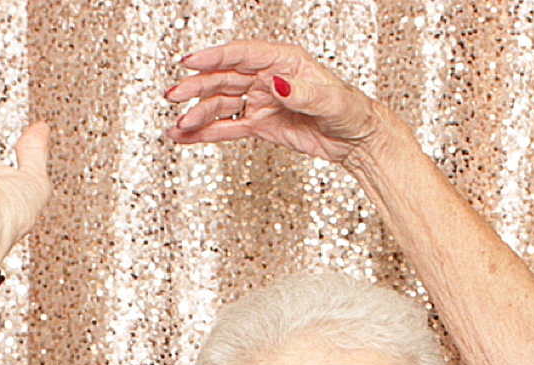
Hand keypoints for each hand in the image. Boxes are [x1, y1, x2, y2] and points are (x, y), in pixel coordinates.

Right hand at [165, 40, 387, 162]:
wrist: (359, 141)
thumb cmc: (352, 112)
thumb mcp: (331, 101)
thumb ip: (302, 93)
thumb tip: (276, 83)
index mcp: (284, 62)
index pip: (242, 54)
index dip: (214, 57)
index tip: (190, 61)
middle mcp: (268, 78)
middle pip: (224, 78)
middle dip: (197, 86)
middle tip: (174, 95)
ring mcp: (262, 101)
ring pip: (222, 104)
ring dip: (198, 113)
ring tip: (179, 125)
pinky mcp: (262, 124)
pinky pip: (229, 126)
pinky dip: (208, 132)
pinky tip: (186, 136)